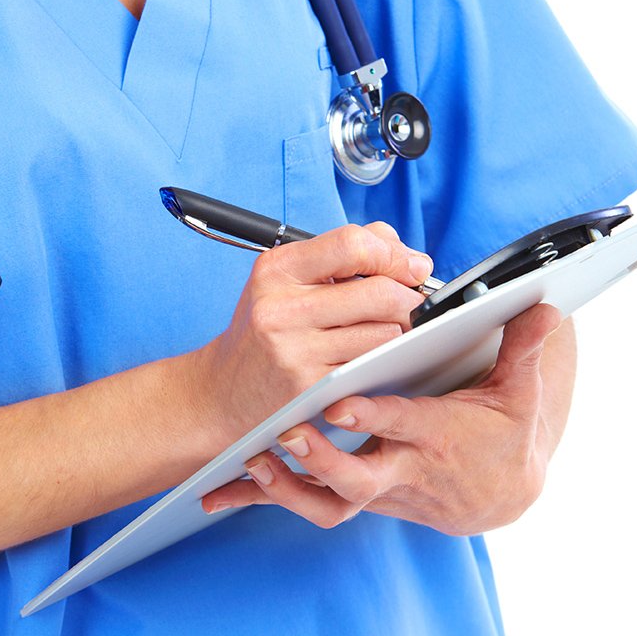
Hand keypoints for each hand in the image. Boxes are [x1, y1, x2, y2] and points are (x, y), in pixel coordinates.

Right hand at [193, 223, 432, 446]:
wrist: (224, 391)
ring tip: (381, 333)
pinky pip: (371, 367)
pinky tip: (368, 359)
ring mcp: (295, 351)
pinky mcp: (309, 387)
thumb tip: (408, 256)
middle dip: (408, 297)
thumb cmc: (266, 330)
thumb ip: (345, 254)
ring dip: (396, 333)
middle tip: (412, 304)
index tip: (412, 267)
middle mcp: (281, 307)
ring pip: (384, 333)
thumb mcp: (290, 280)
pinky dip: (381, 361)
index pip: (352, 244)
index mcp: (278, 269)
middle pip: (378, 292)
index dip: (394, 254)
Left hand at [201, 304, 566, 535]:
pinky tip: (227, 493)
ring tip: (254, 463)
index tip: (340, 401)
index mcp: (439, 436)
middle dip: (325, 459)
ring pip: (331, 499)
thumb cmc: (504, 438)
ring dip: (289, 488)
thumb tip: (545, 308)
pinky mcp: (362, 493)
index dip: (374, 416)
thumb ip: (523, 350)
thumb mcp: (519, 395)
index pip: (405, 424)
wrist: (499, 495)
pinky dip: (271, 498)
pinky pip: (312, 501)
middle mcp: (405, 467)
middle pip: (361, 475)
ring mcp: (380, 485)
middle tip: (288, 436)